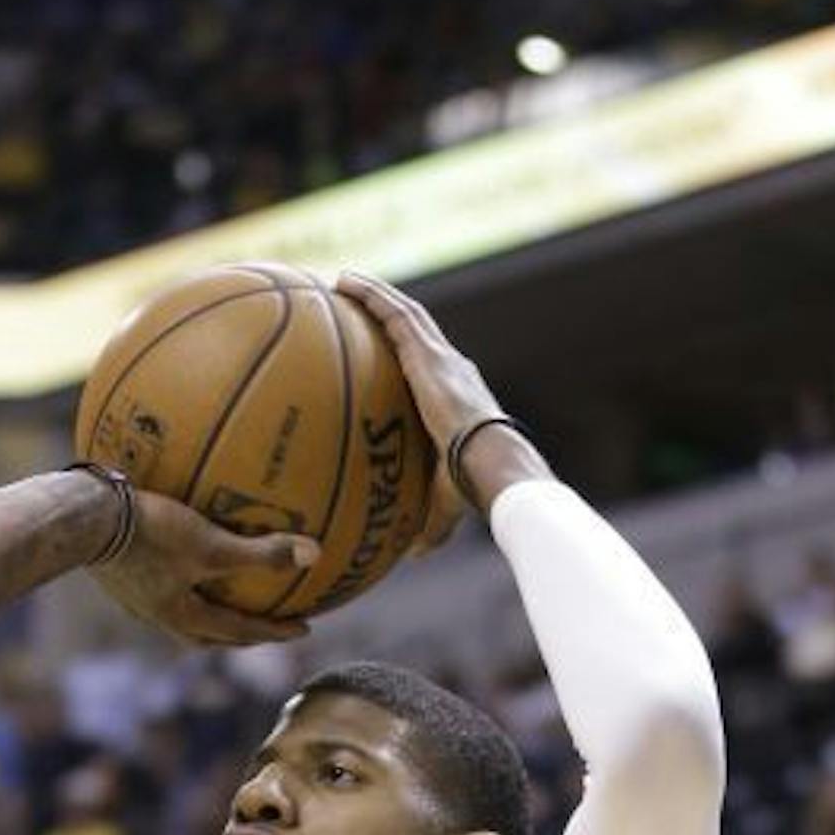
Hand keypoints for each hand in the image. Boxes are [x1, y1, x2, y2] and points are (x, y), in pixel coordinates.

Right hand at [93, 491, 316, 647]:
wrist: (84, 520)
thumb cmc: (149, 533)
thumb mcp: (210, 543)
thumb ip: (260, 553)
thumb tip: (314, 555)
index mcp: (182, 617)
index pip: (239, 632)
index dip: (275, 631)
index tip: (304, 629)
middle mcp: (159, 617)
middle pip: (209, 636)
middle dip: (240, 634)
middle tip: (265, 626)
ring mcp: (136, 598)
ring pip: (182, 614)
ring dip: (208, 613)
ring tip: (225, 598)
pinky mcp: (121, 574)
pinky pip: (162, 584)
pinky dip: (183, 582)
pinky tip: (184, 560)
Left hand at [335, 271, 527, 545]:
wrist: (491, 465)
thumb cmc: (472, 491)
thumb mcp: (444, 509)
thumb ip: (427, 525)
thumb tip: (411, 553)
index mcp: (455, 398)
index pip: (428, 368)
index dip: (408, 353)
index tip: (384, 349)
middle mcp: (450, 368)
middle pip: (414, 329)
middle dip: (388, 313)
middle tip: (356, 304)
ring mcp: (438, 356)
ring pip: (403, 311)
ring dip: (375, 293)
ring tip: (344, 281)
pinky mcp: (426, 353)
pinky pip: (392, 313)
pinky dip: (370, 295)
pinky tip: (343, 282)